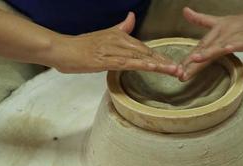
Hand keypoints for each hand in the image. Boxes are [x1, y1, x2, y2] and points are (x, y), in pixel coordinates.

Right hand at [49, 12, 181, 75]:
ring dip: (158, 64)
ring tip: (173, 71)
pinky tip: (152, 67)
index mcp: (120, 37)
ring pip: (140, 57)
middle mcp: (119, 41)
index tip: (173, 64)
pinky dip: (141, 64)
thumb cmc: (82, 45)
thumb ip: (121, 28)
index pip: (145, 48)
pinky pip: (126, 62)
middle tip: (181, 70)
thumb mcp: (104, 35)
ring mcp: (112, 50)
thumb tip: (131, 17)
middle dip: (164, 62)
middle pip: (146, 52)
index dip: (160, 57)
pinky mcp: (105, 60)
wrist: (61, 49)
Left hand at [179, 7, 242, 80]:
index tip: (176, 72)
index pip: (200, 48)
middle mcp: (225, 32)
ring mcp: (239, 34)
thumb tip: (184, 11)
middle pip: (207, 48)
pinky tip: (228, 48)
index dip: (188, 60)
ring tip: (196, 59)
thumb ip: (202, 20)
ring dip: (209, 52)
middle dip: (193, 62)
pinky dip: (236, 44)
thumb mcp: (221, 22)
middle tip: (181, 73)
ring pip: (222, 45)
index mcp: (217, 31)